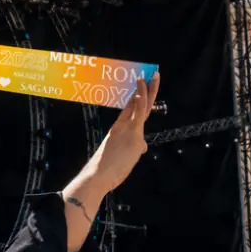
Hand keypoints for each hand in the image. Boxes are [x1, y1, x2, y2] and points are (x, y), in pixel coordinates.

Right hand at [59, 74, 160, 251]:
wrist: (96, 177)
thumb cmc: (106, 171)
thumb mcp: (123, 158)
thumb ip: (133, 149)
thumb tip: (144, 147)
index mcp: (118, 130)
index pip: (130, 109)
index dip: (137, 96)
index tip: (142, 84)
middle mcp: (122, 127)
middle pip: (137, 104)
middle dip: (146, 88)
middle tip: (152, 75)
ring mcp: (128, 130)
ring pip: (141, 107)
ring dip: (148, 90)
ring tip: (154, 76)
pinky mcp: (133, 136)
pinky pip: (139, 116)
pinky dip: (141, 102)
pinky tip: (143, 91)